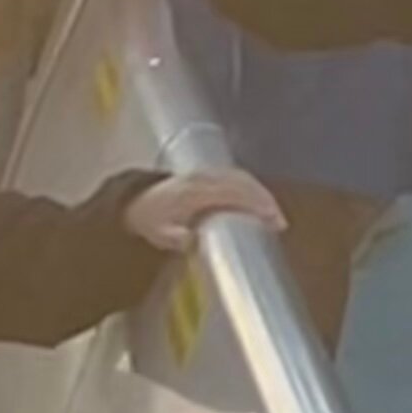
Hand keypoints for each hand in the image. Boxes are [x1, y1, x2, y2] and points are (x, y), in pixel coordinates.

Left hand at [126, 166, 285, 253]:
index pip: (233, 190)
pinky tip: (255, 200)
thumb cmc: (148, 221)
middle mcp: (202, 177)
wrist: (132, 204)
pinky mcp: (204, 175)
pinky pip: (232, 176)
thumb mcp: (157, 232)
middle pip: (241, 181)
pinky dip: (248, 187)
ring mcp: (204, 173)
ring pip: (239, 177)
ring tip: (271, 213)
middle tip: (278, 220)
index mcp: (194, 189)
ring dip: (258, 192)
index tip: (273, 220)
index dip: (256, 203)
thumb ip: (175, 237)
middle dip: (263, 198)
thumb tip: (190, 239)